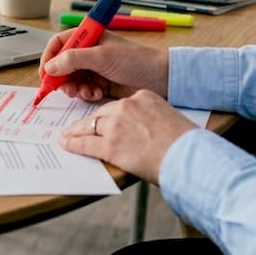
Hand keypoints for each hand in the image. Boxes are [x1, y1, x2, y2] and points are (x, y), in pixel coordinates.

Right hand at [39, 29, 168, 101]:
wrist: (161, 78)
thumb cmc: (136, 60)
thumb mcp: (101, 57)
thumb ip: (73, 59)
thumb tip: (50, 66)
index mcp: (89, 36)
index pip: (59, 44)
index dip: (49, 58)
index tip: (45, 74)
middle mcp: (89, 51)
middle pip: (62, 64)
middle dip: (62, 78)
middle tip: (66, 89)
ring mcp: (95, 67)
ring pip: (72, 79)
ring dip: (75, 88)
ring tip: (86, 92)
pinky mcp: (101, 82)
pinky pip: (84, 89)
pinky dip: (87, 93)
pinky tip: (97, 93)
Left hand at [60, 90, 195, 182]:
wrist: (189, 157)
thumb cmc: (185, 143)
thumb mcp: (168, 119)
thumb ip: (151, 118)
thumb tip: (143, 130)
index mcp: (143, 97)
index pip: (119, 104)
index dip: (110, 114)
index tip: (104, 119)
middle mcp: (127, 107)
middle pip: (101, 113)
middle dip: (90, 122)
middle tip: (78, 126)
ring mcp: (116, 125)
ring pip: (89, 125)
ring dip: (76, 131)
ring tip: (67, 135)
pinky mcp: (110, 145)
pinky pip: (86, 143)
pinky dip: (74, 143)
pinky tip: (66, 144)